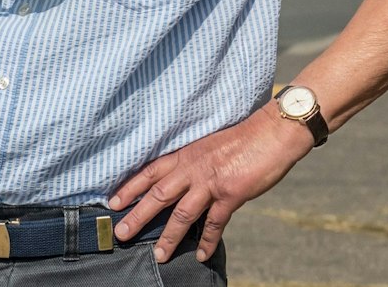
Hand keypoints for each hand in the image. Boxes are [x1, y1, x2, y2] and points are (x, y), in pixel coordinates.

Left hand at [108, 106, 313, 262]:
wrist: (274, 131)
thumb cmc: (245, 137)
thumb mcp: (211, 144)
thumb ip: (195, 162)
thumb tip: (185, 180)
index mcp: (188, 153)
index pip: (151, 170)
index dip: (131, 187)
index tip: (113, 202)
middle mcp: (194, 168)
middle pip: (159, 194)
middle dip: (138, 216)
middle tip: (121, 233)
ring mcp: (211, 182)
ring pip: (182, 213)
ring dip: (169, 237)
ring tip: (160, 255)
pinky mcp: (231, 194)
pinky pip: (214, 223)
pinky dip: (207, 241)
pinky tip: (201, 255)